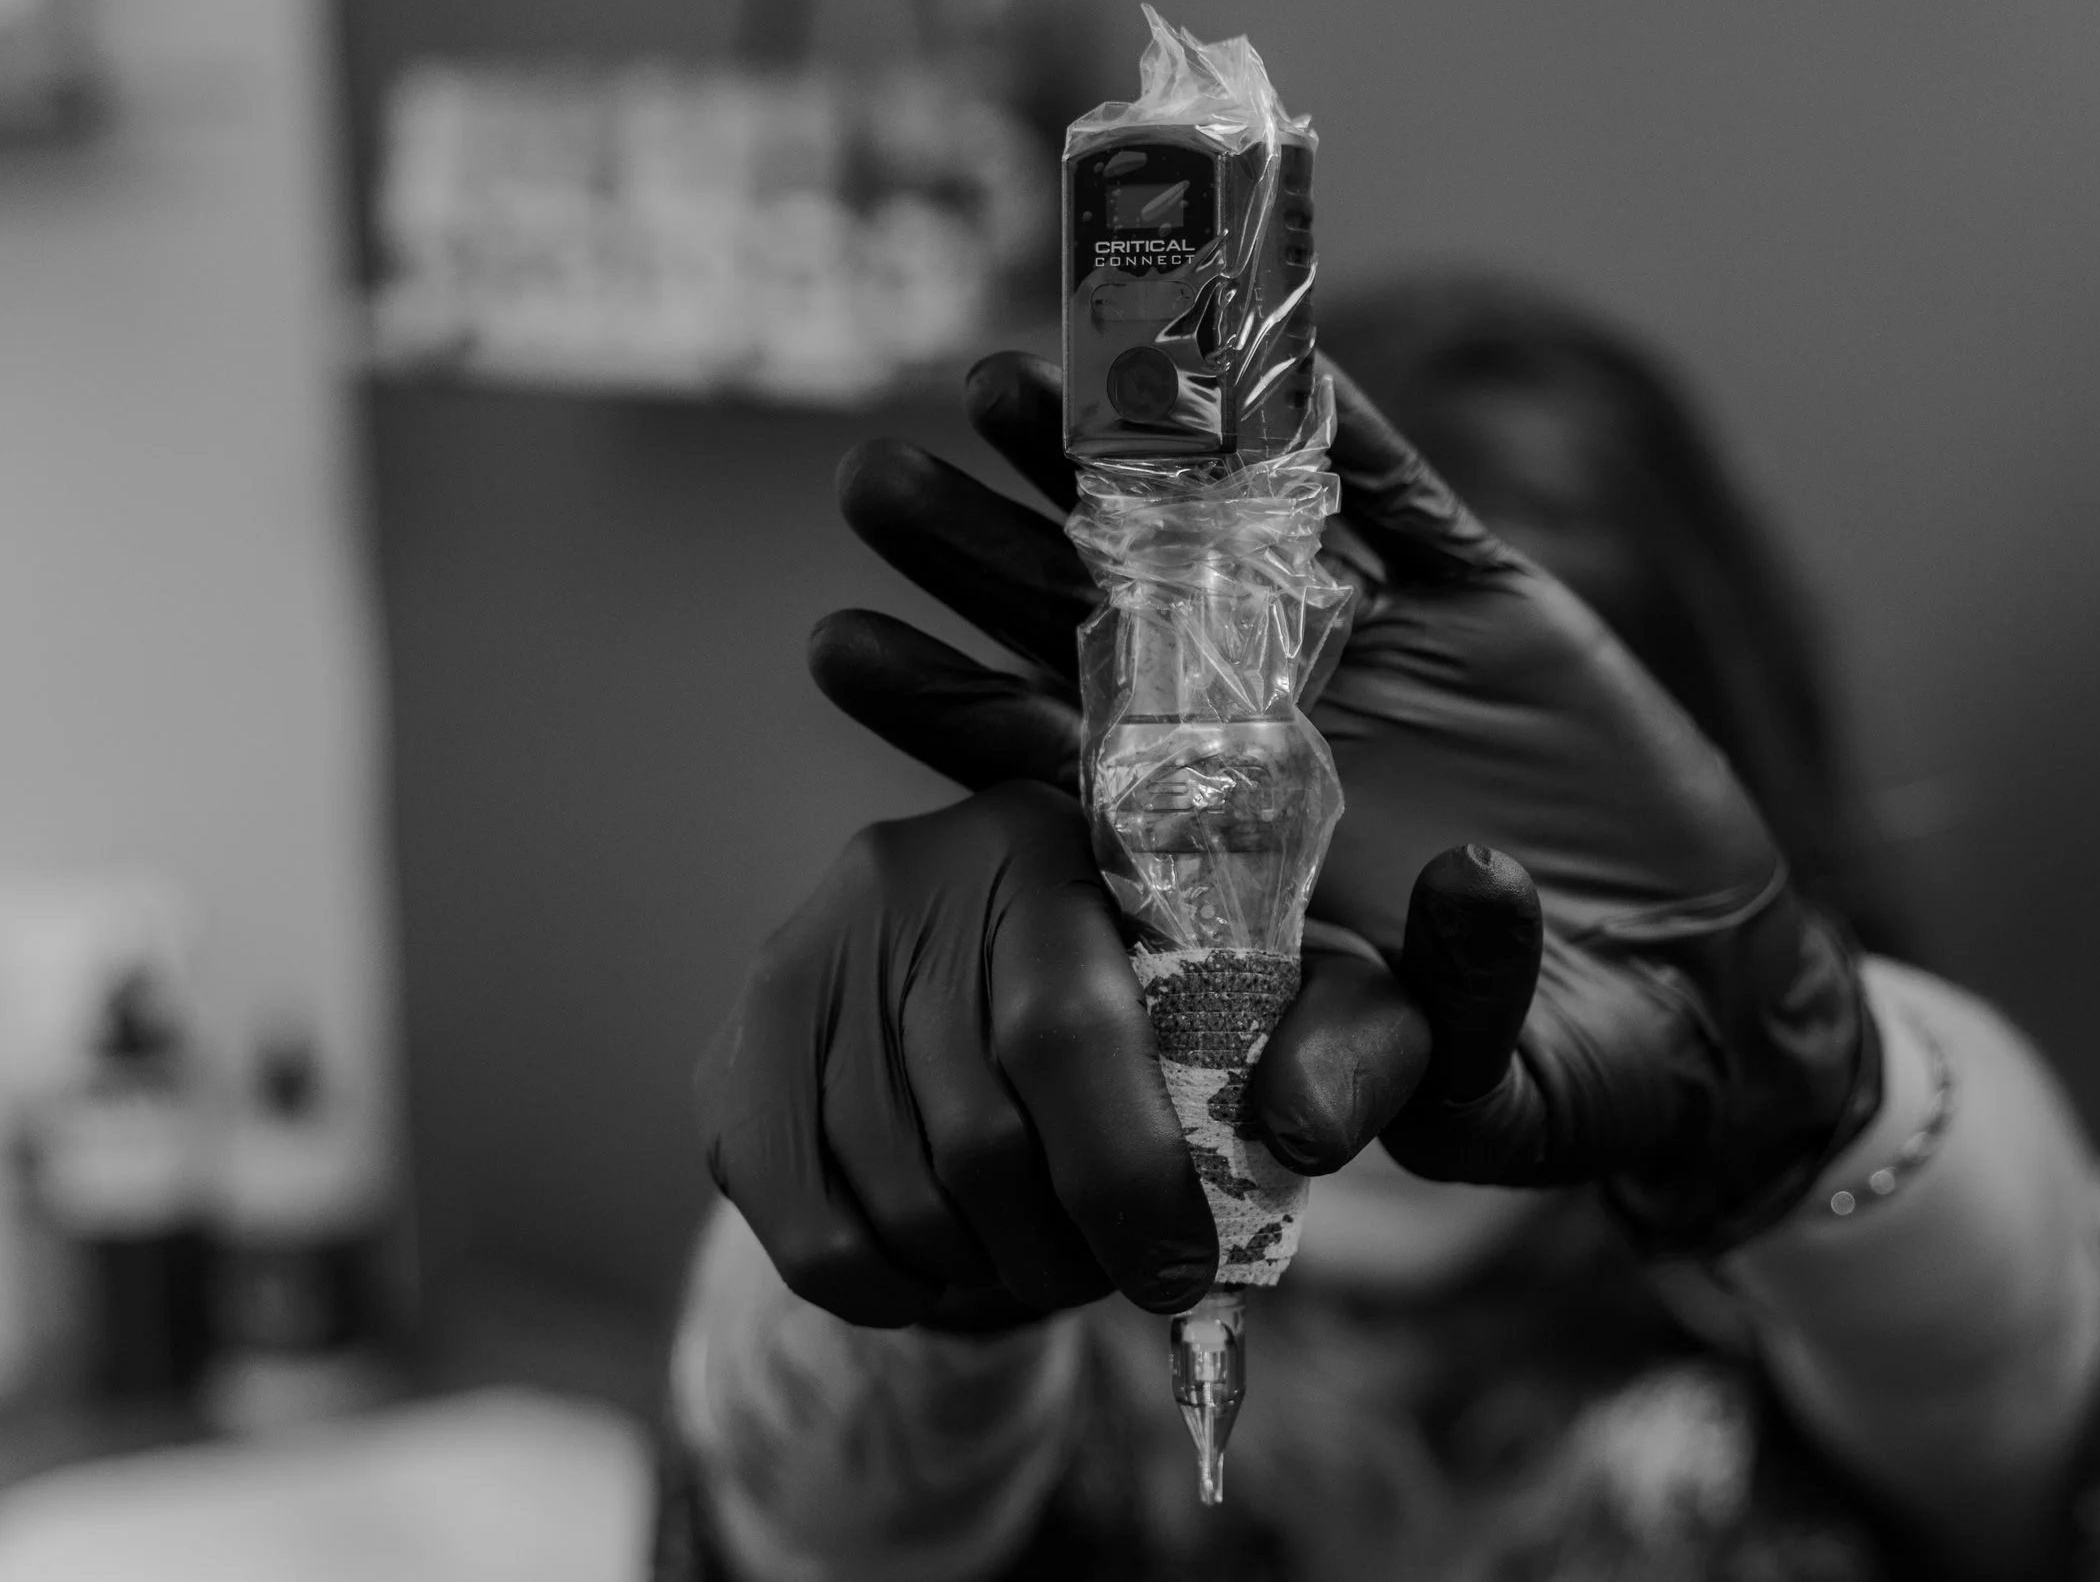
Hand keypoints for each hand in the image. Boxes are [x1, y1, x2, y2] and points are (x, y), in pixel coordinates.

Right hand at [694, 781, 1538, 1329]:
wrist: (982, 996)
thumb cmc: (1163, 1000)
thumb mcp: (1273, 988)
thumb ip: (1330, 1035)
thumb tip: (1305, 1126)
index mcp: (1042, 838)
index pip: (1066, 1030)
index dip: (1130, 1176)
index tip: (1180, 1270)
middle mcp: (902, 876)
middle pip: (982, 1138)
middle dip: (1068, 1247)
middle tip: (1119, 1277)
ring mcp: (798, 966)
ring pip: (901, 1202)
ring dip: (993, 1275)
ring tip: (1046, 1262)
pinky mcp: (735, 1064)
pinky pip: (817, 1243)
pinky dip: (905, 1295)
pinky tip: (959, 1270)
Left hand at [813, 354, 1881, 1250]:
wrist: (1710, 990)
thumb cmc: (1567, 1062)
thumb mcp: (1474, 1086)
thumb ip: (1382, 1074)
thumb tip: (1296, 1112)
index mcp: (1226, 854)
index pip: (1055, 772)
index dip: (951, 709)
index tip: (843, 644)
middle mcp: (1268, 734)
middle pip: (1091, 629)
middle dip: (984, 553)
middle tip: (878, 480)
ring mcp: (1370, 653)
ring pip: (1214, 532)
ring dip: (1112, 456)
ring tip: (1004, 383)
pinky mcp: (1480, 597)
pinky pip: (1395, 491)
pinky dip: (1329, 418)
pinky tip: (1245, 340)